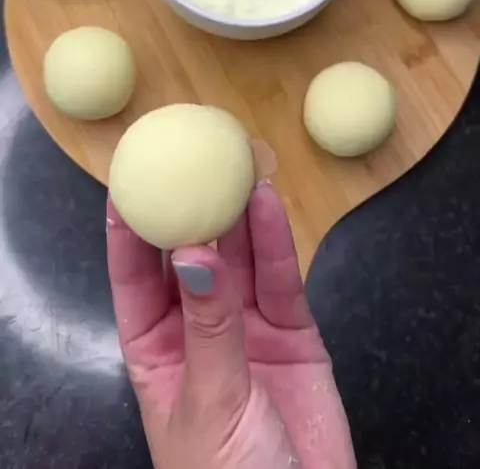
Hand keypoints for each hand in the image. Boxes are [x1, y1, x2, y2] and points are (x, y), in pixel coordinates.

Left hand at [107, 179, 355, 468]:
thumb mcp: (208, 400)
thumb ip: (207, 326)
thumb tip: (193, 254)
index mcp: (156, 352)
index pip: (134, 281)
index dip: (127, 233)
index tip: (125, 183)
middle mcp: (199, 331)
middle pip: (190, 259)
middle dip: (188, 211)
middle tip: (188, 159)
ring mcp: (249, 330)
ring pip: (239, 260)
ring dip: (236, 217)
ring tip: (233, 166)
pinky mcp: (294, 333)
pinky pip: (283, 279)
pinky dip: (277, 242)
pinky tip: (266, 203)